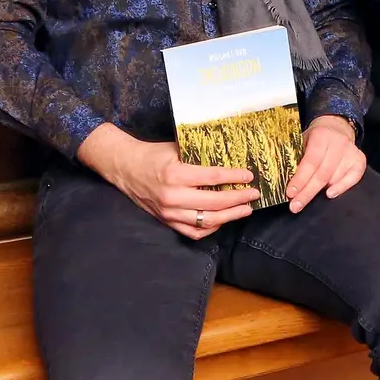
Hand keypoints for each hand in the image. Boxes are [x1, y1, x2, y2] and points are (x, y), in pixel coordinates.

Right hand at [77, 123, 258, 239]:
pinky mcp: (167, 221)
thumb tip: (228, 156)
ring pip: (206, 220)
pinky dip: (211, 228)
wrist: (125, 169)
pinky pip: (194, 231)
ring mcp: (169, 212)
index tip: (249, 176)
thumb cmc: (152, 155)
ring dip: (230, 216)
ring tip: (245, 209)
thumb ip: (199, 155)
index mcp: (176, 174)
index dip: (234, 177)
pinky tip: (223, 220)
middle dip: (238, 199)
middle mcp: (173, 196)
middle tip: (253, 195)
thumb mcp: (176, 148)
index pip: (212, 178)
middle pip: (214, 203)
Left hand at [285, 115, 364, 212]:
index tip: (290, 193)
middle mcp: (338, 143)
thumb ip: (296, 157)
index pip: (310, 162)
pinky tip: (330, 194)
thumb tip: (284, 180)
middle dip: (307, 192)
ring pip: (335, 178)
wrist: (336, 127)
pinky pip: (353, 178)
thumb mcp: (303, 140)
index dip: (300, 179)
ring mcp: (351, 151)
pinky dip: (342, 187)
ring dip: (321, 190)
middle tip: (295, 205)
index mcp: (321, 135)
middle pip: (322, 174)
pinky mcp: (359, 160)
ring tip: (306, 196)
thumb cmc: (316, 138)